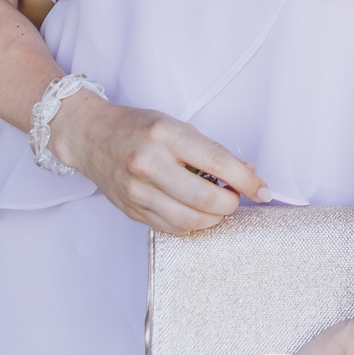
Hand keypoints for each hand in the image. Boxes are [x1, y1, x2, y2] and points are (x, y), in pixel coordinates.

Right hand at [49, 90, 268, 232]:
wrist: (90, 136)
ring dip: (214, 219)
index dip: (247, 181)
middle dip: (231, 204)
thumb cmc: (137, 127)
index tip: (263, 191)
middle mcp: (148, 164)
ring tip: (218, 207)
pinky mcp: (131, 210)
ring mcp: (136, 191)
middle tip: (236, 198)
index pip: (217, 163)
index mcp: (164, 135)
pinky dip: (193, 225)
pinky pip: (171, 228)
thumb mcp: (176, 126)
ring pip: (189, 221)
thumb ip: (210, 151)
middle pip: (204, 199)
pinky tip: (196, 213)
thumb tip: (247, 173)